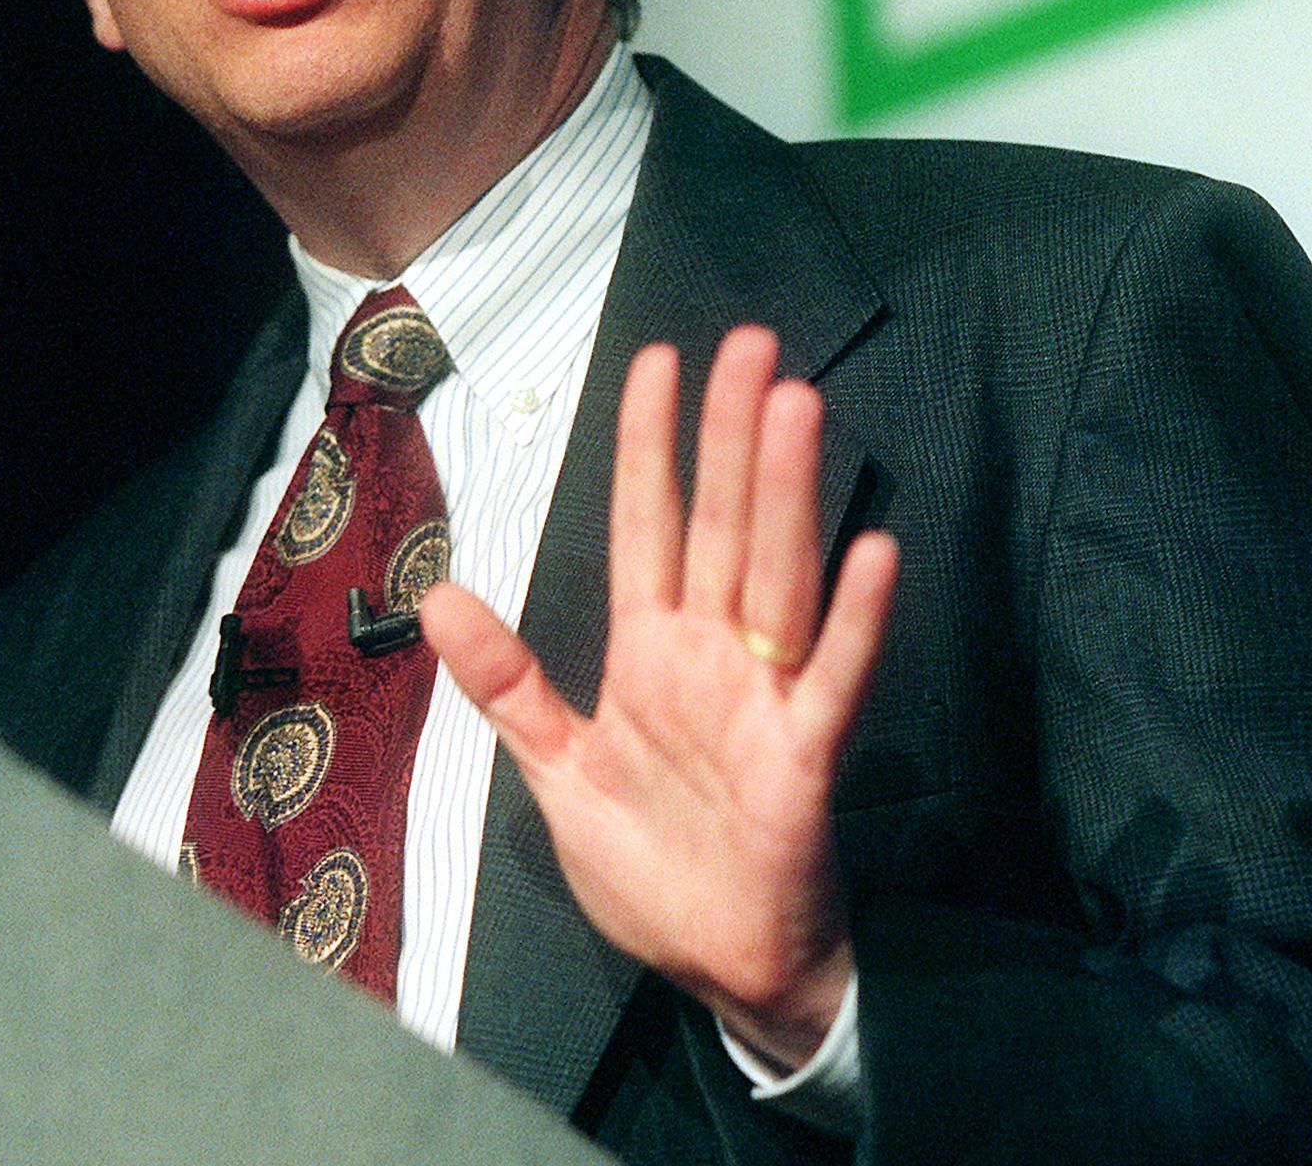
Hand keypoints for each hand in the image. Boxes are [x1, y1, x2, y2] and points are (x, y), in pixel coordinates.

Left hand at [420, 326, 898, 1070]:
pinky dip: (852, 623)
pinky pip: (831, 682)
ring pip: (776, 578)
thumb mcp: (558, 772)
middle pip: (723, 528)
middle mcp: (712, 658)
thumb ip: (508, 683)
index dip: (650, 445)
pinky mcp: (804, 761)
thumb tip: (439, 593)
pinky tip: (871, 556)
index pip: (650, 525)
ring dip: (786, 496)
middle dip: (728, 437)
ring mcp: (763, 701)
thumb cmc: (652, 865)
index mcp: (652, 652)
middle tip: (749, 344)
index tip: (658, 361)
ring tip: (793, 409)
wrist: (721, 968)